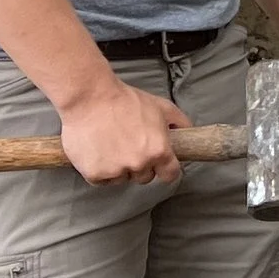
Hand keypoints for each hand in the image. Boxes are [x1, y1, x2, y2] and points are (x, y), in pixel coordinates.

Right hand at [59, 75, 190, 185]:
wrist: (90, 97)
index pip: (170, 174)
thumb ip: (179, 122)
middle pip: (144, 176)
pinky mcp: (95, 174)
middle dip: (139, 164)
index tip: (159, 164)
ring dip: (118, 167)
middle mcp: (139, 164)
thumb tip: (188, 132)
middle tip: (128, 145)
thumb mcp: (160, 106)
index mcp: (158, 151)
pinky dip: (99, 170)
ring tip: (110, 144)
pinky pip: (102, 180)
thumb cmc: (124, 99)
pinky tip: (97, 150)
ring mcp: (116, 170)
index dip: (164, 168)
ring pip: (122, 178)